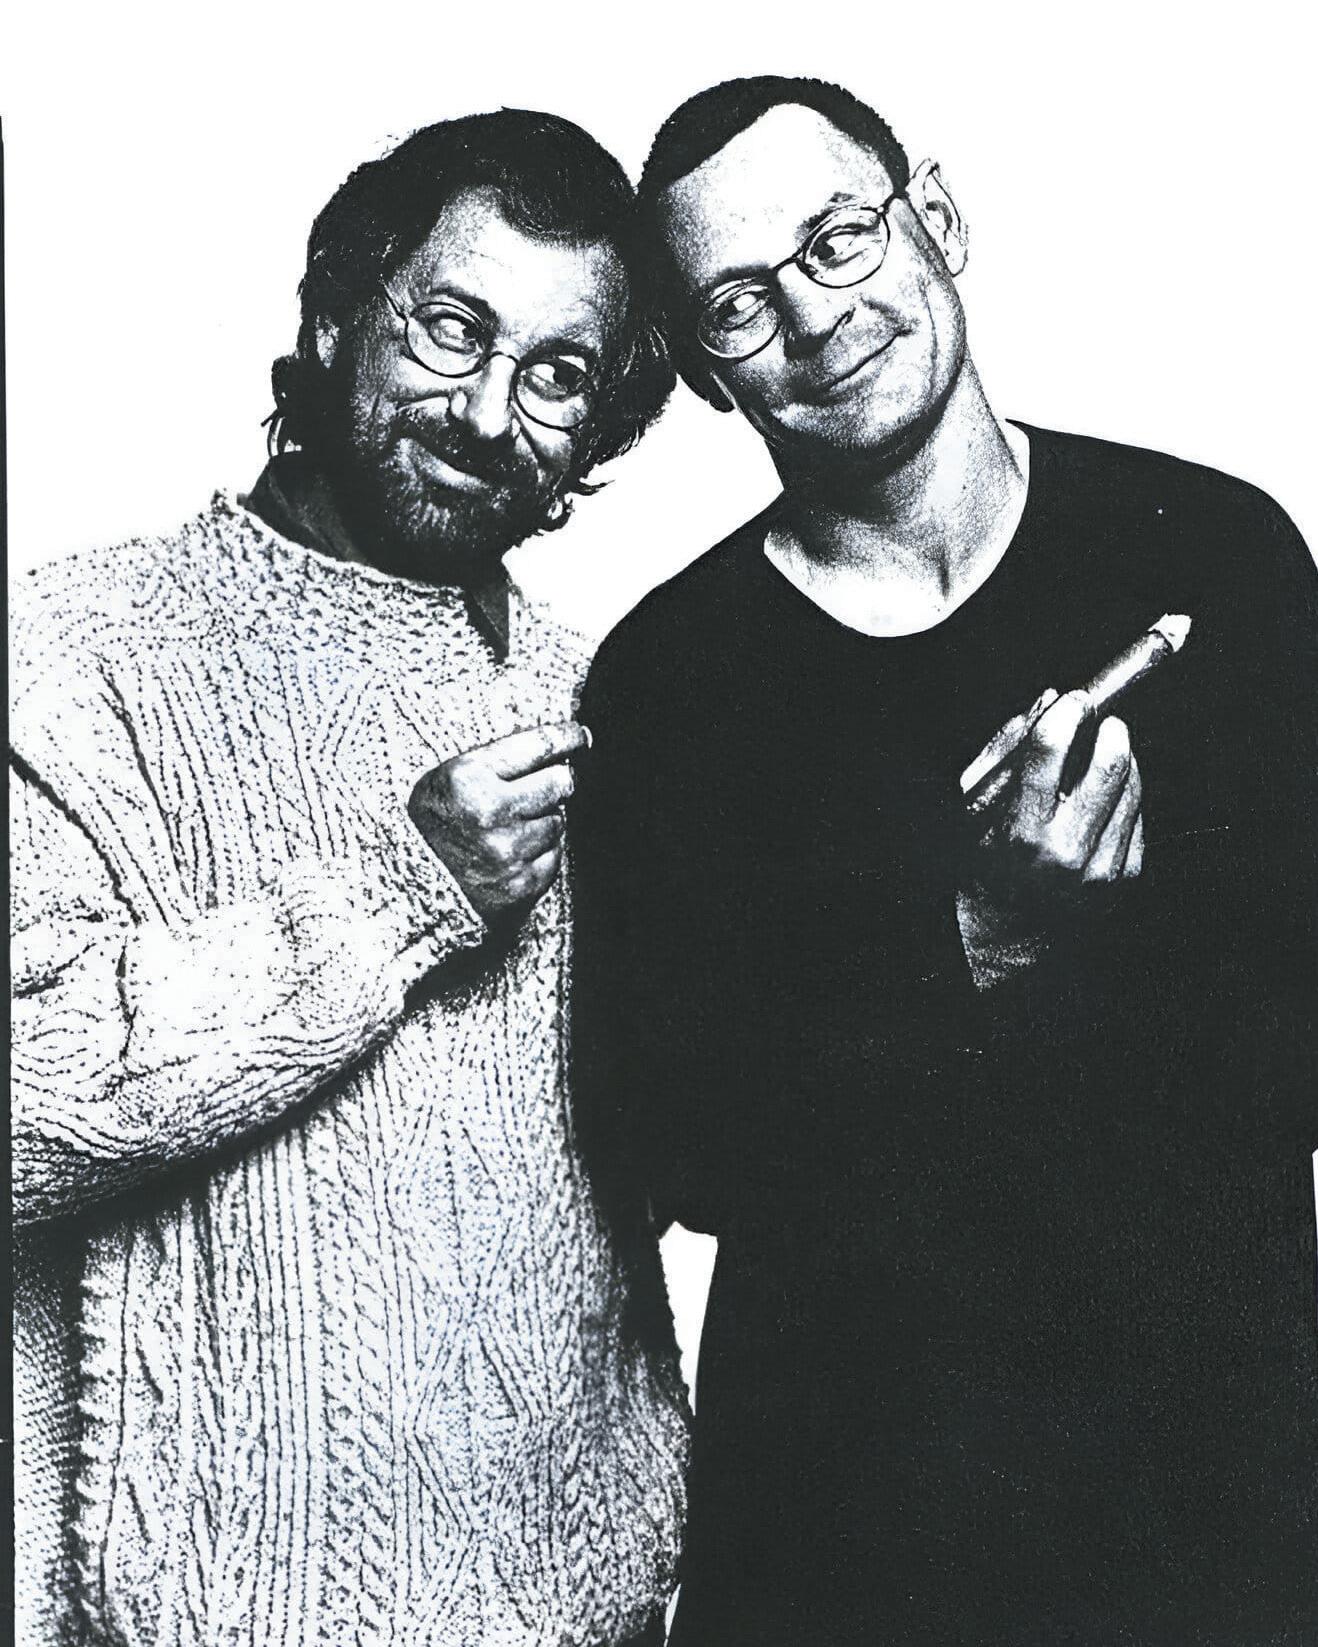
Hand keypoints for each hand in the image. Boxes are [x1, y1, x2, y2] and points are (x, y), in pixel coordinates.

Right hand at [408, 721, 588, 924]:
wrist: (411, 892)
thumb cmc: (432, 827)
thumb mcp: (446, 782)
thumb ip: (496, 762)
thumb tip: (564, 745)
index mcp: (466, 777)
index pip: (538, 745)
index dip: (566, 737)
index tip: (579, 735)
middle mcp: (488, 813)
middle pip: (560, 782)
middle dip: (554, 783)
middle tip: (535, 790)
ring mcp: (507, 852)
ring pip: (559, 822)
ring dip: (543, 822)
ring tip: (508, 830)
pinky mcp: (520, 885)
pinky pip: (554, 857)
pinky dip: (540, 854)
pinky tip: (512, 856)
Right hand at [957, 690, 1142, 987]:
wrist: (1010, 936)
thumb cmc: (986, 866)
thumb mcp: (974, 810)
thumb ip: (1004, 753)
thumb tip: (1046, 703)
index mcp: (1021, 832)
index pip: (1051, 749)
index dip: (1068, 712)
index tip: (1074, 700)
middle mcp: (1067, 851)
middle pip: (1110, 763)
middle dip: (1109, 729)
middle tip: (1101, 721)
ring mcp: (1102, 867)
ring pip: (1132, 784)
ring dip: (1120, 760)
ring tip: (1098, 759)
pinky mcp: (1126, 877)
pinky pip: (1138, 814)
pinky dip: (1125, 795)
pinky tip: (1102, 799)